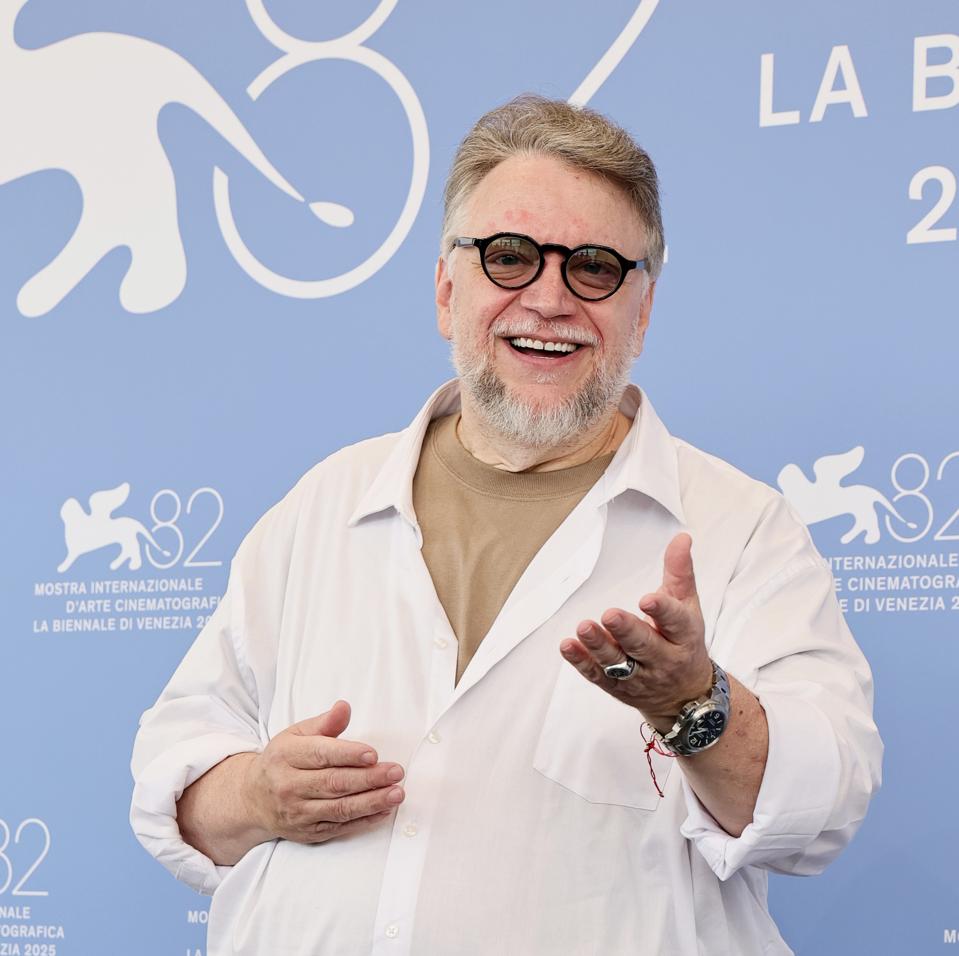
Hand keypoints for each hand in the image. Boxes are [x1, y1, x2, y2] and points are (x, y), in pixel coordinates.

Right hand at [243, 700, 404, 844]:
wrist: (253, 799)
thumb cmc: (281, 760)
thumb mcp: (296, 735)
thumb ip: (324, 723)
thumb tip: (344, 707)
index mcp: (286, 756)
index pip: (321, 755)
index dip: (348, 755)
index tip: (372, 754)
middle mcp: (289, 785)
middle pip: (334, 783)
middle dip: (369, 779)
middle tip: (395, 772)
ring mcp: (298, 812)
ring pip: (339, 808)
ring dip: (372, 802)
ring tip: (396, 793)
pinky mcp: (308, 832)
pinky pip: (340, 827)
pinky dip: (364, 820)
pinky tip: (383, 810)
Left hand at [560, 532, 712, 730]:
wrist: (686, 695)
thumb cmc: (683, 641)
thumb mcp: (688, 606)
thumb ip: (680, 573)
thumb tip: (681, 538)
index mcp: (684, 636)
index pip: (676, 622)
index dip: (662, 610)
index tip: (647, 598)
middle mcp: (663, 659)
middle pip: (644, 645)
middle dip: (626, 631)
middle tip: (609, 614)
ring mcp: (639, 676)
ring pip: (618, 663)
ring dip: (598, 646)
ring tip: (583, 627)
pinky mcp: (617, 687)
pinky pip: (598, 675)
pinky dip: (582, 662)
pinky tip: (568, 646)